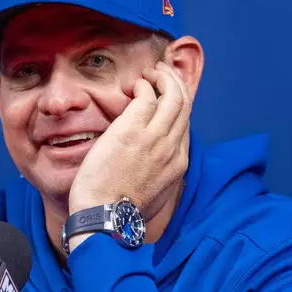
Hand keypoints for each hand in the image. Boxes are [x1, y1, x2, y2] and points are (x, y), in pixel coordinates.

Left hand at [68, 61, 191, 218]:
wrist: (106, 219)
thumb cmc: (121, 213)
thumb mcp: (155, 196)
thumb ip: (159, 175)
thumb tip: (153, 167)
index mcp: (178, 164)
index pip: (185, 125)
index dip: (178, 105)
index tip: (167, 97)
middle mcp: (172, 147)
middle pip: (185, 104)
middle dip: (176, 83)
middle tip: (162, 73)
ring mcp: (154, 137)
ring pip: (173, 95)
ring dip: (163, 77)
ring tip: (151, 72)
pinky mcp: (133, 129)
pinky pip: (146, 95)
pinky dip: (144, 84)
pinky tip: (135, 84)